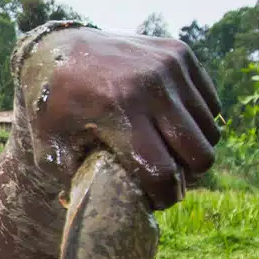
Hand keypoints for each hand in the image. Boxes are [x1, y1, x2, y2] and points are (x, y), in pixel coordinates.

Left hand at [11, 23, 221, 210]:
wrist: (57, 48)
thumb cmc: (52, 105)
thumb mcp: (49, 147)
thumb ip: (71, 182)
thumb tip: (90, 211)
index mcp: (119, 111)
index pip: (162, 170)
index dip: (164, 196)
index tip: (157, 202)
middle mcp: (151, 86)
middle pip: (198, 153)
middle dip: (188, 177)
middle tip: (168, 179)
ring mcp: (169, 66)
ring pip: (209, 130)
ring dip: (193, 149)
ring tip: (169, 153)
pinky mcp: (180, 53)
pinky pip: (209, 103)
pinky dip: (197, 121)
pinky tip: (172, 125)